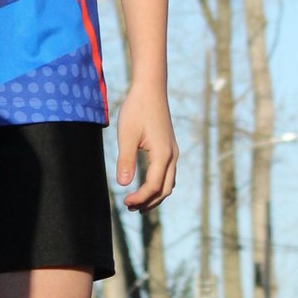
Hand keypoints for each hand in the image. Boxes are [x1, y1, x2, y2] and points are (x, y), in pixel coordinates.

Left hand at [115, 82, 177, 209]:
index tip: (124, 202)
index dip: (140, 198)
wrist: (151, 89)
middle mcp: (172, 155)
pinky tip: (145, 185)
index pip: (153, 187)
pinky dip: (158, 185)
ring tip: (137, 202)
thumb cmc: (137, 109)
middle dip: (149, 202)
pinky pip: (168, 173)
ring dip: (155, 195)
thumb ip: (126, 160)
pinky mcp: (170, 147)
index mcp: (163, 155)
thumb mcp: (126, 135)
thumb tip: (123, 184)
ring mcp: (173, 151)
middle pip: (165, 190)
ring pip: (169, 183)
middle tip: (130, 208)